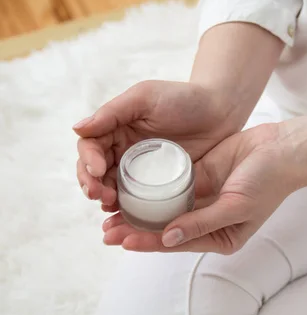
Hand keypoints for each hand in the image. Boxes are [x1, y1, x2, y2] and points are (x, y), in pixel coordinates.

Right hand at [74, 80, 246, 209]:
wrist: (221, 110)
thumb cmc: (184, 98)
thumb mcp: (146, 98)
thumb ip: (113, 112)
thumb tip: (77, 129)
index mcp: (116, 129)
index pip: (90, 148)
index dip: (87, 161)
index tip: (97, 170)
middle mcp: (125, 151)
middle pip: (96, 173)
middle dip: (92, 185)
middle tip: (100, 195)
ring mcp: (143, 171)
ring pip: (114, 189)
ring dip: (106, 200)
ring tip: (110, 207)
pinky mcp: (161, 186)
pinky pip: (140, 200)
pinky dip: (129, 209)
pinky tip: (126, 216)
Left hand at [102, 123, 297, 253]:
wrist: (283, 149)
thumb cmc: (268, 182)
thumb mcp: (236, 207)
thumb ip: (201, 223)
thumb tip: (167, 238)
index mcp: (221, 236)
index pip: (178, 243)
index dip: (149, 243)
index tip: (122, 242)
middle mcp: (208, 220)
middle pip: (167, 228)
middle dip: (137, 230)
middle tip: (106, 231)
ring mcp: (203, 197)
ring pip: (165, 208)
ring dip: (141, 210)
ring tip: (110, 213)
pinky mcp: (201, 176)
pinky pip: (172, 185)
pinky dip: (152, 189)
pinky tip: (131, 188)